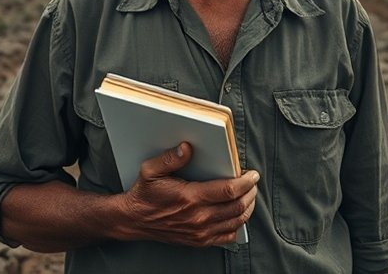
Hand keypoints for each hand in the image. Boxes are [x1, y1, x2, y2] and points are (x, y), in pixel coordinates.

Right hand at [118, 141, 259, 246]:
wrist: (134, 220)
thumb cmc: (144, 194)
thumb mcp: (150, 170)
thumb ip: (170, 158)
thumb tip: (187, 147)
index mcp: (190, 198)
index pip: (228, 190)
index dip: (245, 182)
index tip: (252, 175)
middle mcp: (198, 217)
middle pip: (237, 207)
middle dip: (250, 193)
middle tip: (253, 183)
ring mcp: (200, 232)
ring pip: (236, 221)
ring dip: (247, 208)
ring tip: (249, 196)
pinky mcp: (199, 240)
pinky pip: (227, 236)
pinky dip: (237, 225)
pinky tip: (237, 214)